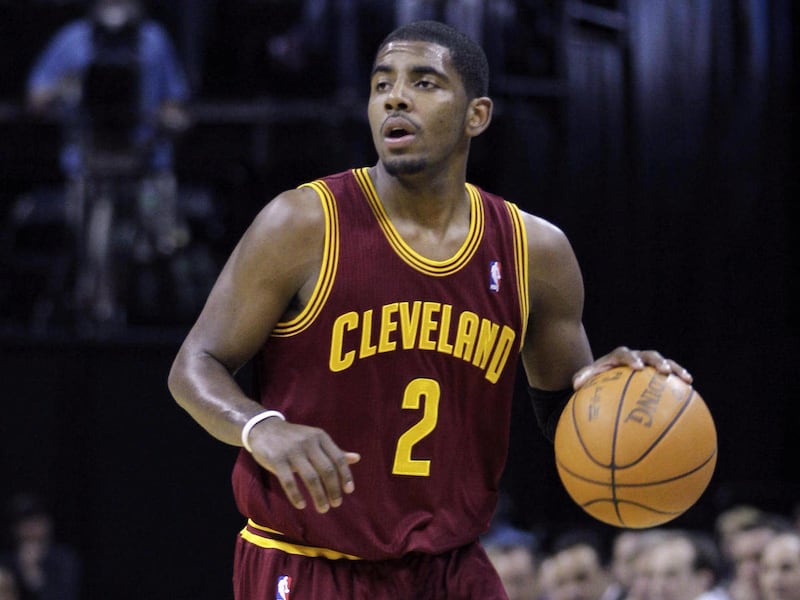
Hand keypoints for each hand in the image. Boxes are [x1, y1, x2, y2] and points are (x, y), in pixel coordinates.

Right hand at [247, 418, 360, 512]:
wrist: (264, 428)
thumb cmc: (295, 438)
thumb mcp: (316, 440)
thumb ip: (334, 451)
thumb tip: (357, 458)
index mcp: (320, 437)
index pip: (338, 459)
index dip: (345, 476)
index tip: (349, 491)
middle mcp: (308, 442)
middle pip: (327, 470)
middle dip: (333, 490)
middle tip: (336, 504)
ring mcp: (292, 451)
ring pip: (311, 478)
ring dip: (319, 496)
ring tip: (323, 508)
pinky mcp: (277, 460)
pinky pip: (289, 482)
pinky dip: (296, 496)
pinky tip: (301, 505)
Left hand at [572, 346, 692, 388]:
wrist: (607, 374)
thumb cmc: (596, 378)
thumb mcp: (587, 377)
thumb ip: (582, 378)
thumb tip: (575, 386)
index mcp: (618, 357)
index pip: (624, 354)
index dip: (631, 359)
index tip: (637, 367)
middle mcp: (636, 357)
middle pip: (649, 355)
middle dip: (657, 361)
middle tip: (664, 370)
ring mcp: (648, 364)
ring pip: (665, 363)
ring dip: (675, 369)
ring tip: (686, 379)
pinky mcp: (656, 372)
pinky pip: (670, 376)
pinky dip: (679, 380)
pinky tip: (690, 390)